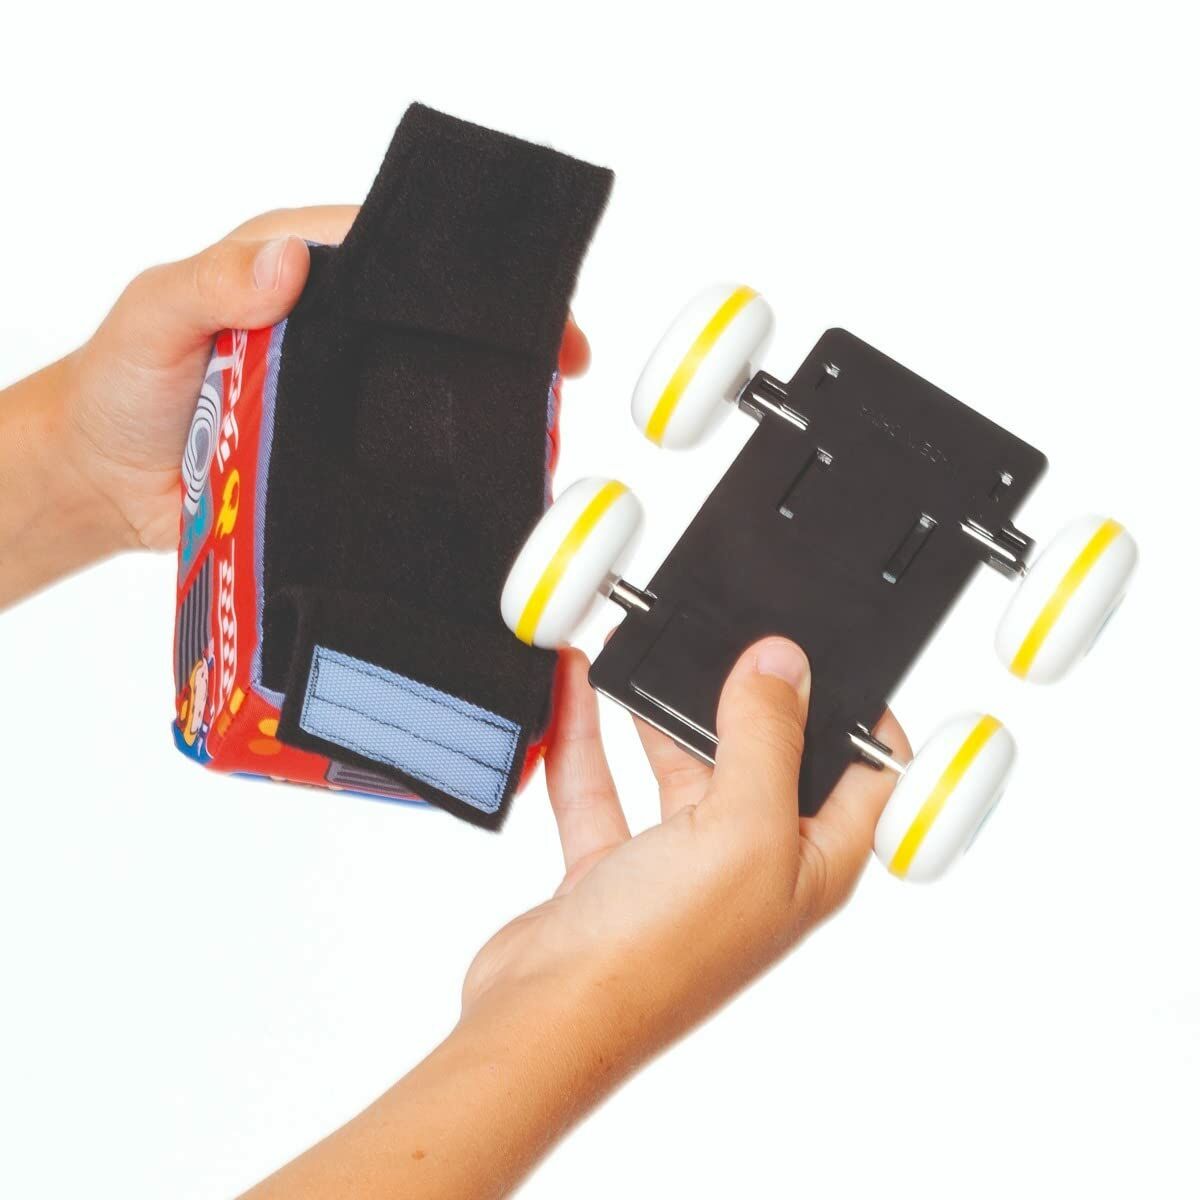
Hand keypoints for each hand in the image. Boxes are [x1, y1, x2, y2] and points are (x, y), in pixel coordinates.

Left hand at [0, 207, 589, 605]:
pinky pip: (401, 463)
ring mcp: (343, 402)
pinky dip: (441, 471)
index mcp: (301, 276)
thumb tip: (286, 262)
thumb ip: (212, 285)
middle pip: (430, 330)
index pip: (398, 257)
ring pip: (427, 398)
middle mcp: (335, 336)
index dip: (462, 274)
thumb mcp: (156, 316)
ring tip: (538, 428)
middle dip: (496, 343)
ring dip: (480, 410)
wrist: (106, 483)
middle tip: (561, 366)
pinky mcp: (342, 462)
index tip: (520, 298)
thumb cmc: (122, 382)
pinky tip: (482, 483)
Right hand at [463, 639, 909, 1057]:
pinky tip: (577, 688)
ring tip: (643, 649)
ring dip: (657, 711)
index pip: (867, 776)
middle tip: (723, 633)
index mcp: (812, 862)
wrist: (543, 1018)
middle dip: (742, 694)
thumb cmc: (658, 960)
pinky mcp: (616, 866)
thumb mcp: (742, 830)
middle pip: (765, 756)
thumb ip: (768, 740)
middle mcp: (754, 862)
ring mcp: (682, 864)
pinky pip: (607, 782)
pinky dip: (588, 736)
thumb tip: (783, 665)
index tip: (837, 651)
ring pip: (679, 764)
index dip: (863, 713)